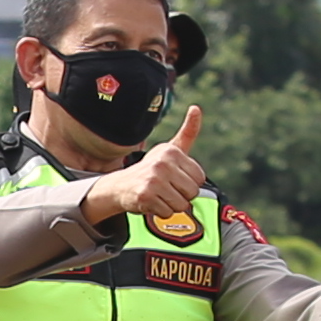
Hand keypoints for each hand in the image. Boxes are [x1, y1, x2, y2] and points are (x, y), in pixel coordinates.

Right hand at [91, 106, 211, 228]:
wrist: (121, 185)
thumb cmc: (151, 168)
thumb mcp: (171, 149)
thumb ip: (188, 132)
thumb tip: (196, 108)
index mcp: (172, 151)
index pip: (200, 178)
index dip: (189, 183)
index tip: (175, 178)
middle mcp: (163, 163)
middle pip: (192, 192)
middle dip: (182, 195)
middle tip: (167, 189)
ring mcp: (153, 179)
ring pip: (181, 205)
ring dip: (171, 205)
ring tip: (159, 195)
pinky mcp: (146, 195)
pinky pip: (167, 212)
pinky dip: (160, 211)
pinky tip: (151, 201)